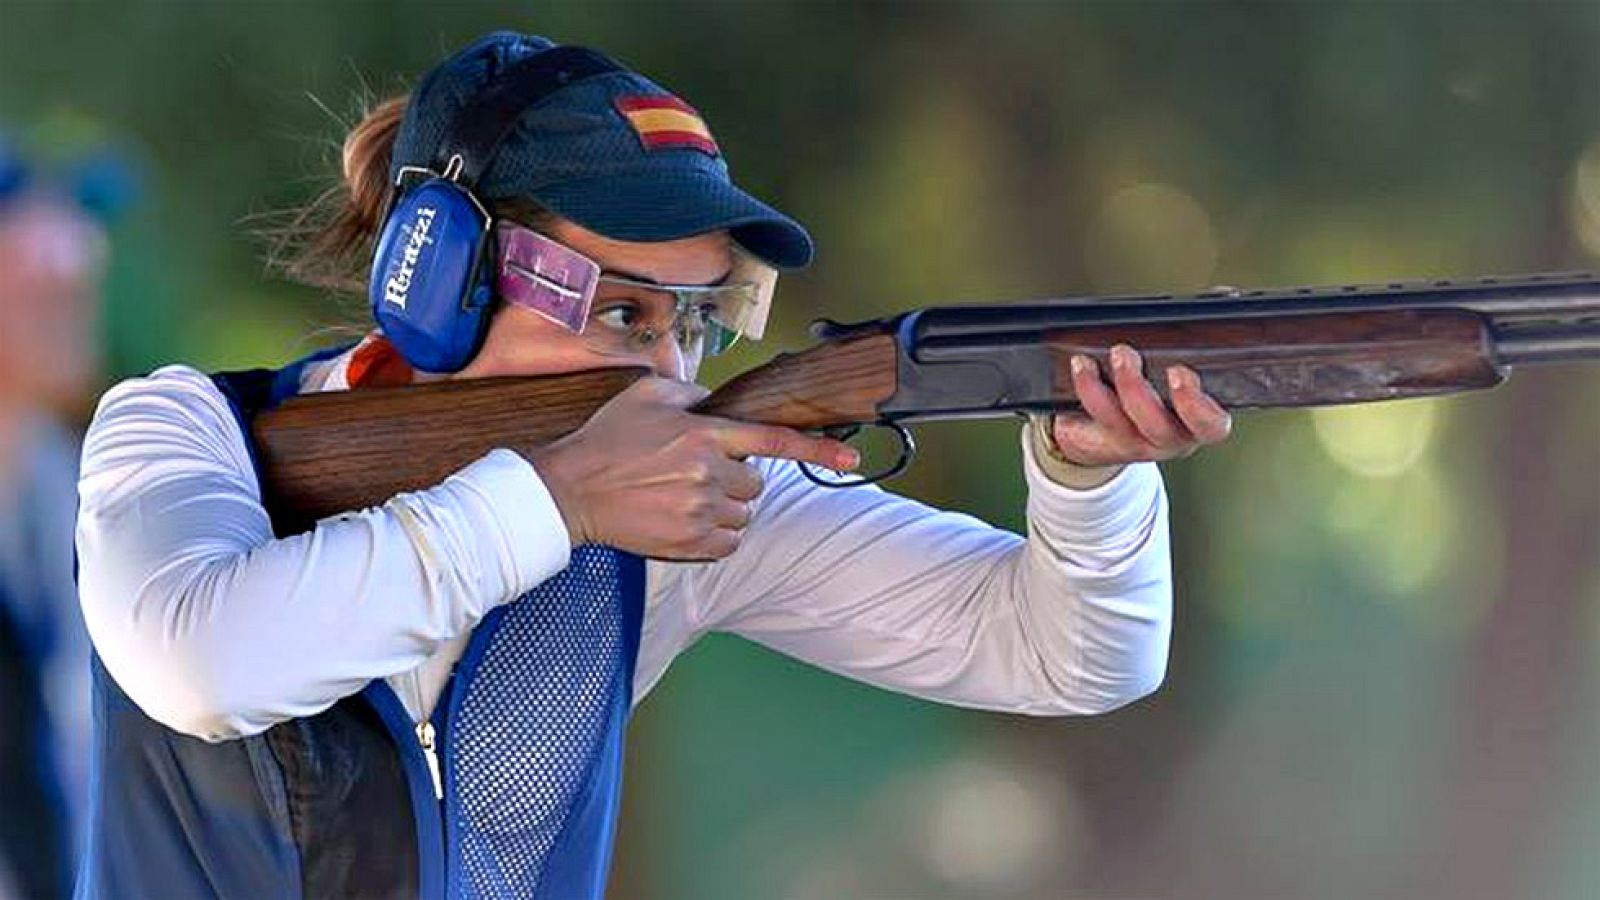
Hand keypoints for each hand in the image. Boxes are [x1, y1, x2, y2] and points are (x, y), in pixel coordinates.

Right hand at [524, 376, 859, 559]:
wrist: (571, 490)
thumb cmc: (607, 440)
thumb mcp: (647, 395)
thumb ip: (690, 391)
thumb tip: (714, 400)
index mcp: (703, 434)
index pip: (774, 441)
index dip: (817, 450)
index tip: (850, 458)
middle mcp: (708, 474)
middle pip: (757, 482)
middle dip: (736, 476)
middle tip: (698, 471)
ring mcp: (700, 512)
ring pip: (744, 513)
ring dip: (726, 505)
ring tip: (685, 495)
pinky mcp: (689, 543)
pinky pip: (728, 541)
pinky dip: (716, 533)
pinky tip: (686, 518)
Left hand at [1049, 344, 1232, 467]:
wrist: (1120, 422)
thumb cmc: (1164, 384)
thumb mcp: (1187, 356)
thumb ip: (1204, 330)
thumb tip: (1224, 297)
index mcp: (1199, 420)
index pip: (1211, 424)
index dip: (1197, 406)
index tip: (1179, 372)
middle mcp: (1170, 437)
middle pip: (1158, 426)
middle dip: (1138, 391)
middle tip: (1125, 355)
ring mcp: (1136, 441)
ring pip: (1120, 423)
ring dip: (1101, 388)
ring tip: (1088, 359)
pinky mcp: (1105, 439)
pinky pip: (1093, 419)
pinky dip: (1086, 389)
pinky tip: (1080, 366)